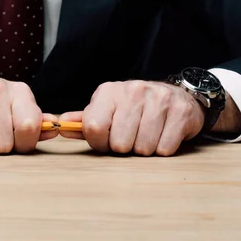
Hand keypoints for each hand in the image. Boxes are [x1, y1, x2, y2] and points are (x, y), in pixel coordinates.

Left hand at [59, 80, 205, 155]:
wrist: (176, 96)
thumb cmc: (135, 109)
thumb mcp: (107, 110)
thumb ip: (85, 120)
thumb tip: (60, 126)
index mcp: (109, 92)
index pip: (93, 127)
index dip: (99, 142)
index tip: (106, 141)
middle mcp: (133, 90)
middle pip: (119, 143)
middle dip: (124, 147)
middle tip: (130, 138)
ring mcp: (159, 99)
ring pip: (143, 148)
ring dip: (144, 149)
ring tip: (147, 135)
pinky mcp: (181, 112)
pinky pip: (164, 149)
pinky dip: (162, 149)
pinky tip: (162, 135)